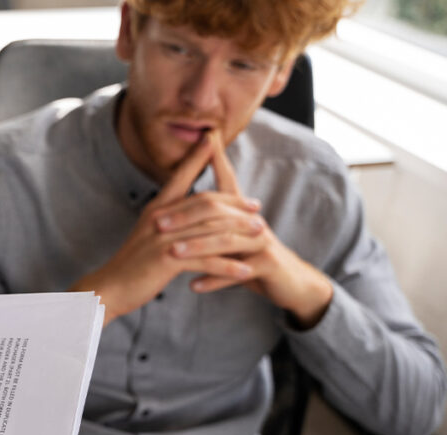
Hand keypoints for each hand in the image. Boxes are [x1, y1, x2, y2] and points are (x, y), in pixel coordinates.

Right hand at [69, 134, 259, 323]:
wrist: (109, 288)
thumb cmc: (131, 263)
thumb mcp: (148, 233)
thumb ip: (166, 219)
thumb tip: (184, 210)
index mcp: (156, 209)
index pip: (180, 176)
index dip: (197, 157)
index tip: (212, 139)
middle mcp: (160, 219)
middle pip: (205, 203)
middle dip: (235, 203)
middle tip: (257, 206)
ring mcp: (163, 239)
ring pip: (211, 230)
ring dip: (239, 233)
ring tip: (261, 236)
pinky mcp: (167, 261)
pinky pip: (206, 261)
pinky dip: (228, 266)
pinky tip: (245, 271)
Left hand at [164, 130, 333, 327]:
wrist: (289, 283)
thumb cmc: (254, 256)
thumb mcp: (234, 234)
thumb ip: (216, 216)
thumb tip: (189, 199)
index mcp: (242, 211)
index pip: (228, 180)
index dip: (217, 158)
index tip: (204, 137)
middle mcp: (252, 221)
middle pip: (217, 211)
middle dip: (185, 216)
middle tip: (157, 223)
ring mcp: (262, 242)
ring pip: (227, 240)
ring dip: (197, 247)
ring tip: (173, 253)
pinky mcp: (268, 264)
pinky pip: (237, 272)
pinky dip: (214, 279)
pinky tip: (193, 285)